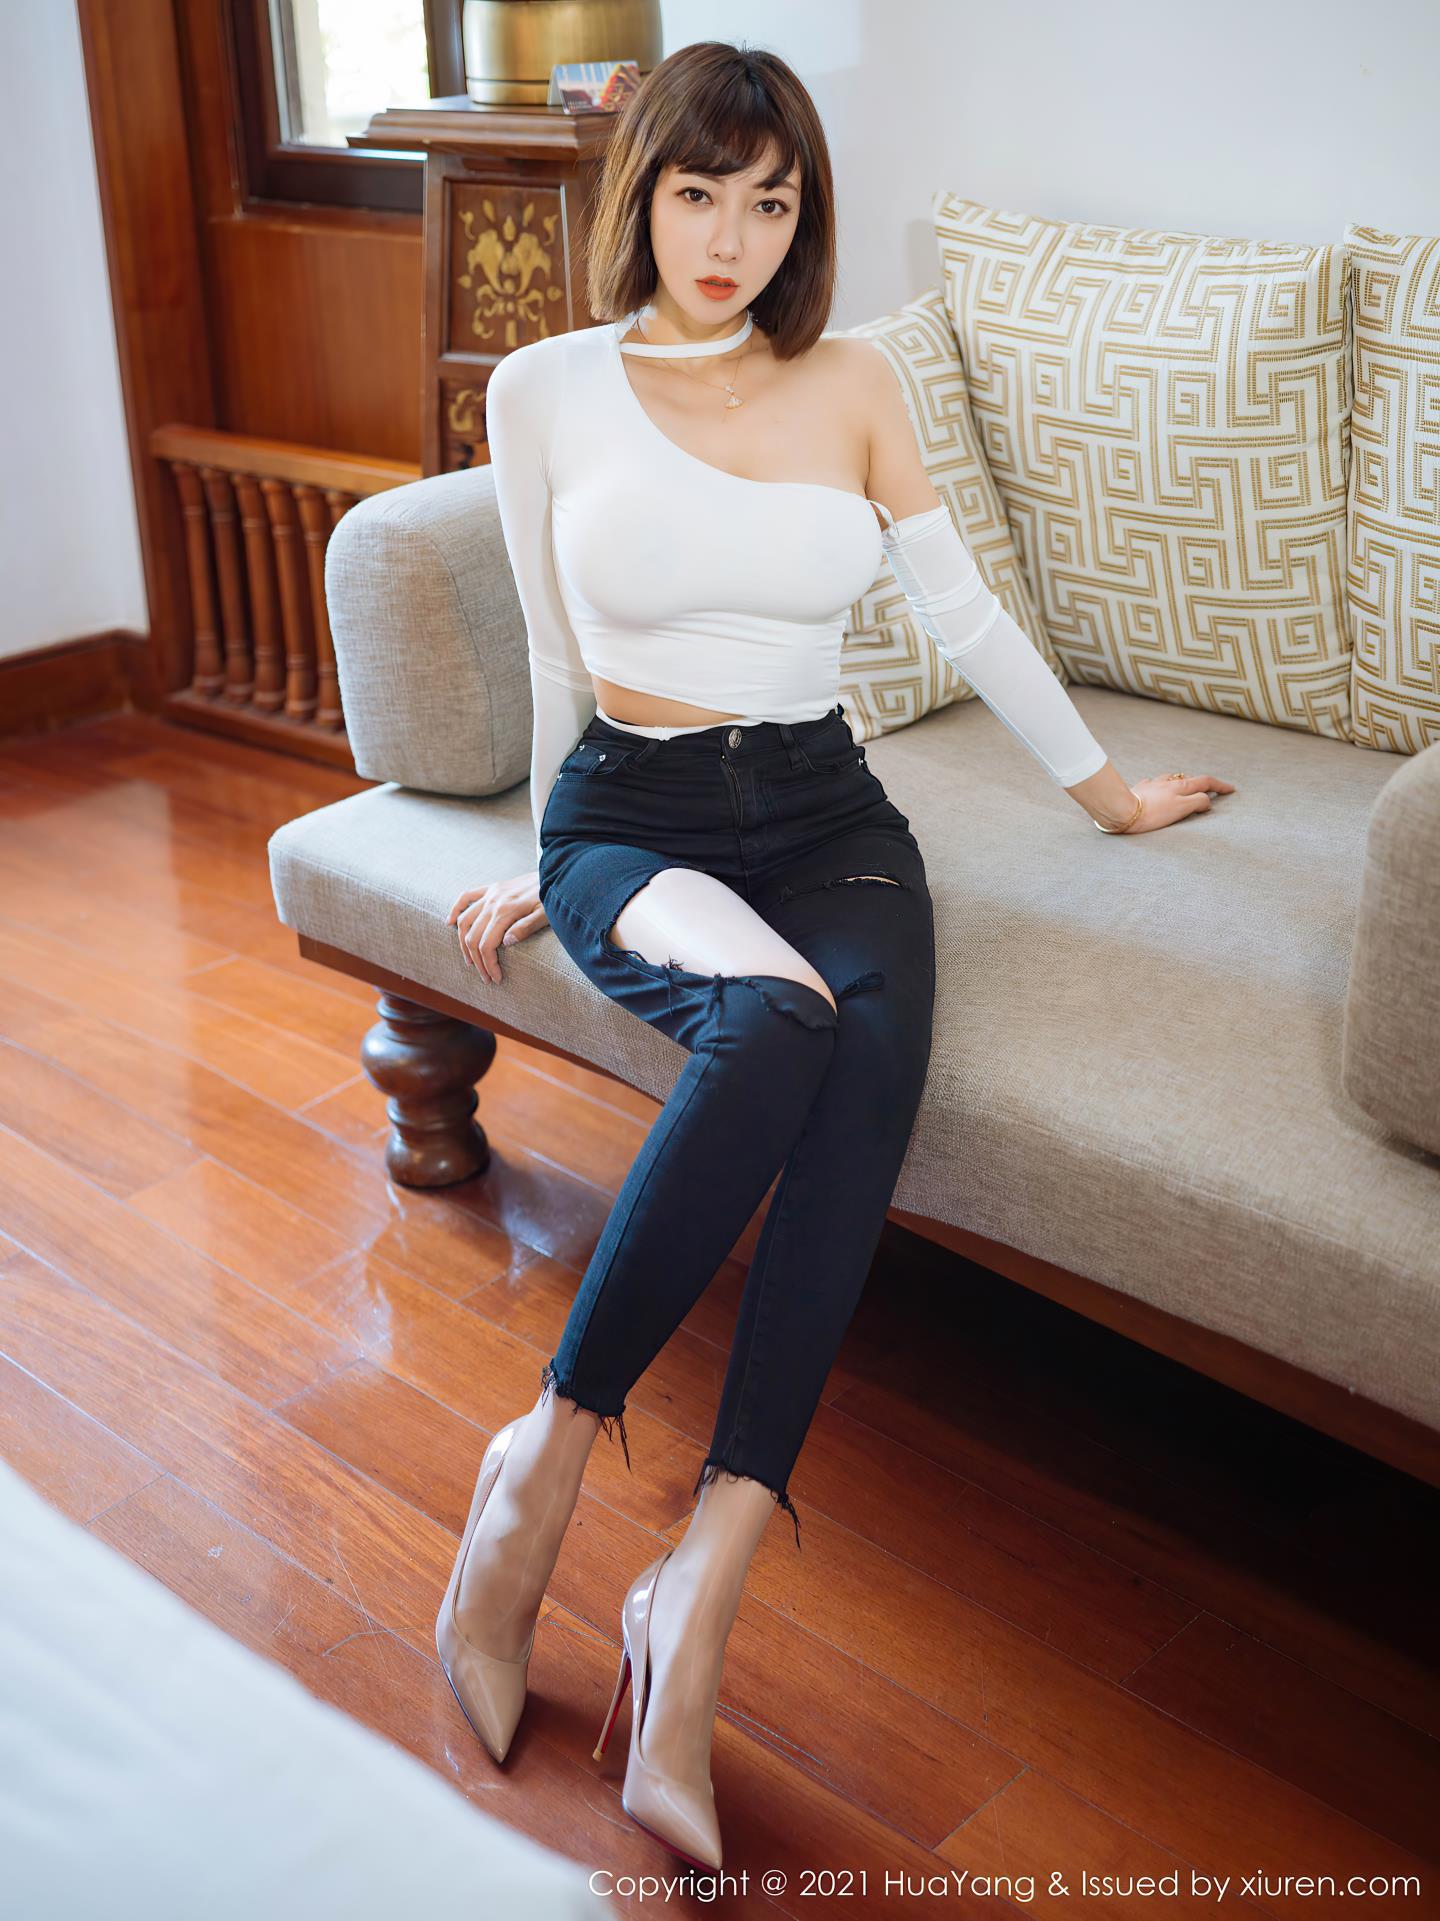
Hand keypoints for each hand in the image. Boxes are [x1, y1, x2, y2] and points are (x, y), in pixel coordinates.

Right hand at [446, 870, 547, 983]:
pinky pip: (466, 897)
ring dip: (464, 944)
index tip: (497, 979)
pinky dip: (455, 910)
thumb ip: (526, 928)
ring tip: (471, 962)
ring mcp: (490, 894)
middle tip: (487, 977)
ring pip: (465, 921)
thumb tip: (505, 943)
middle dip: (478, 961)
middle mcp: (493, 902)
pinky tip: (449, 923)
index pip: (487, 944)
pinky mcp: (491, 888)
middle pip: (473, 937)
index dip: (489, 965)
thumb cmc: (552, 898)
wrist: (556, 873)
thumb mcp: (545, 915)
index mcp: (506, 911)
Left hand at [1116, 772, 1236, 832]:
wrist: (1121, 810)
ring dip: (1181, 781)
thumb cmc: (1151, 814)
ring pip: (1171, 779)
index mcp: (1180, 787)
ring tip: (1184, 787)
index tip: (1231, 789)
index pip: (1205, 782)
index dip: (1220, 786)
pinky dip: (1159, 785)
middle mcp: (1168, 783)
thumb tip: (1206, 801)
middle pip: (1190, 779)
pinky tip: (1156, 787)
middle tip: (1212, 788)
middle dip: (1204, 783)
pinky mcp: (1139, 789)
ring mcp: (1153, 785)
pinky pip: (1152, 783)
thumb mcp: (1180, 809)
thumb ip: (1196, 803)